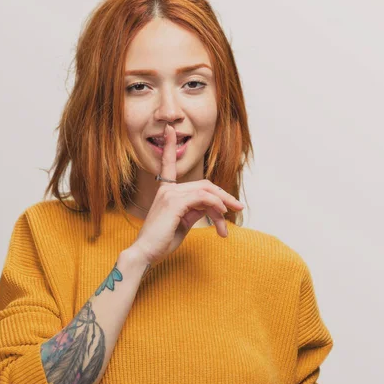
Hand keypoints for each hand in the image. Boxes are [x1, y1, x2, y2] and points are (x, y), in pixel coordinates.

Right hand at [131, 123, 243, 267]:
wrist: (145, 254)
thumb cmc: (161, 242)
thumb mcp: (182, 224)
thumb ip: (194, 211)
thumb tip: (209, 206)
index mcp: (166, 192)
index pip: (168, 164)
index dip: (170, 146)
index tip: (169, 129)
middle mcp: (167, 189)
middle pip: (204, 185)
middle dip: (223, 196)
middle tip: (238, 208)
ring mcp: (170, 194)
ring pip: (206, 192)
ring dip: (222, 206)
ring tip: (227, 226)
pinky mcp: (174, 203)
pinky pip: (203, 198)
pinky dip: (216, 205)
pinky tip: (221, 216)